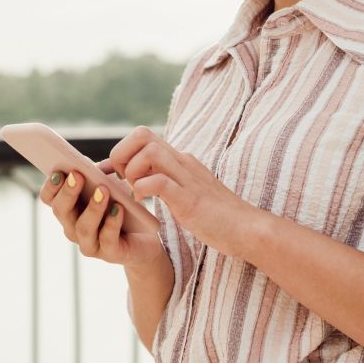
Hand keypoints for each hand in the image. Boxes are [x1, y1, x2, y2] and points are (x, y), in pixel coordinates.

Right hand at [38, 161, 165, 268]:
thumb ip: (98, 173)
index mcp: (69, 208)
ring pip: (83, 227)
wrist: (147, 236)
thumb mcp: (110, 183)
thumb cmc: (123, 204)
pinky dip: (112, 222)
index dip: (50, 186)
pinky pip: (107, 239)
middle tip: (77, 175)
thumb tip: (89, 165)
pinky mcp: (110, 253)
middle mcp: (73, 227)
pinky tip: (118, 208)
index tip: (58, 171)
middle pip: (61, 211)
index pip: (49, 198)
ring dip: (92, 207)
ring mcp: (89, 243)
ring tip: (103, 190)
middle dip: (68, 192)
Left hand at [109, 126, 257, 258]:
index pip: (143, 135)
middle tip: (123, 179)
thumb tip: (136, 180)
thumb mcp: (184, 190)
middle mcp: (182, 162)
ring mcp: (187, 178)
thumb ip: (164, 181)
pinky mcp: (190, 199)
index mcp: (179, 160)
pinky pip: (159, 182)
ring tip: (135, 191)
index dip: (122, 150)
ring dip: (132, 171)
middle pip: (142, 134)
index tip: (115, 173)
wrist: (248, 229)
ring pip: (149, 152)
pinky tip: (145, 203)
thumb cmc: (215, 215)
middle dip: (122, 154)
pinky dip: (143, 190)